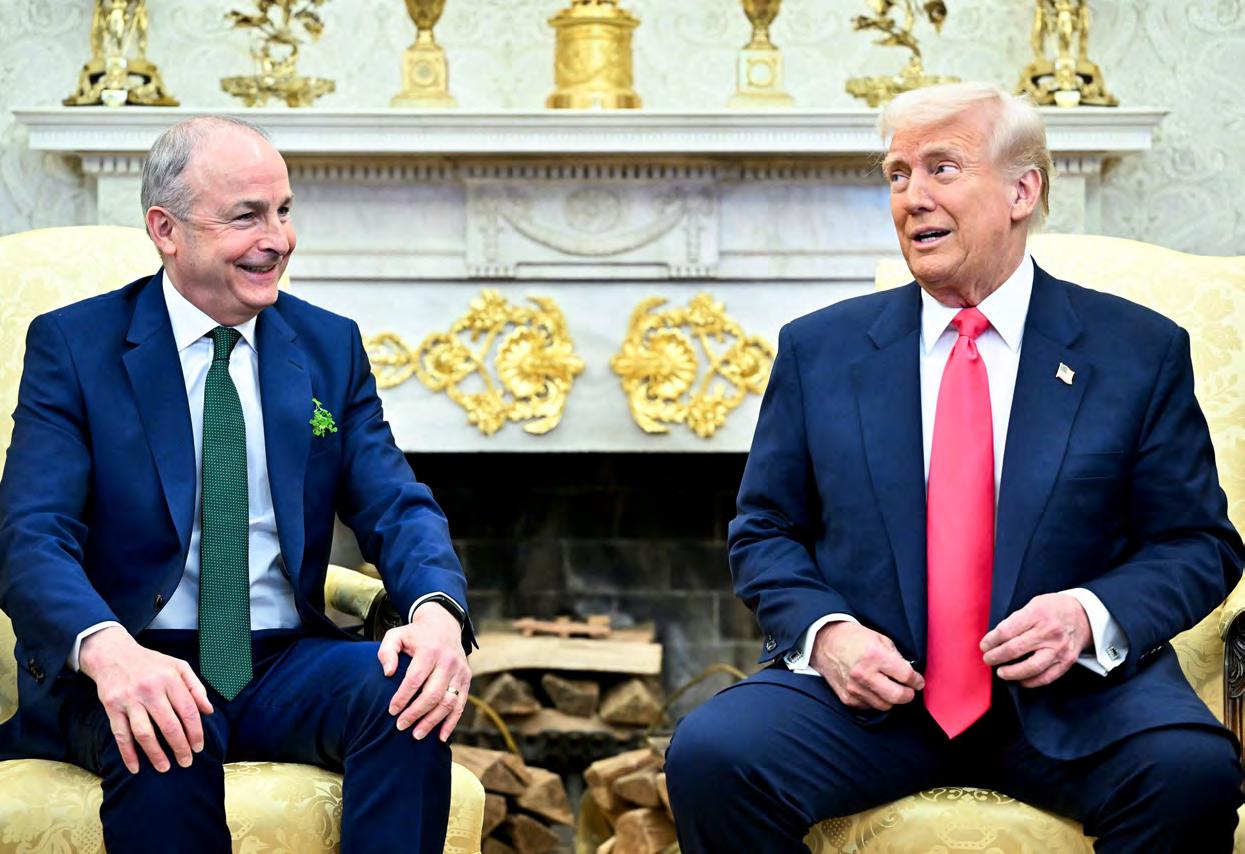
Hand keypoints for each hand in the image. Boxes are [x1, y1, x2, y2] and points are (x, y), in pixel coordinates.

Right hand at [77, 626, 213, 773]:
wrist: (114, 654)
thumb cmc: (151, 663)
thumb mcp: (178, 667)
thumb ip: (196, 688)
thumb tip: (208, 711)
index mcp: (171, 678)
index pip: (188, 710)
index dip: (196, 732)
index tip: (198, 747)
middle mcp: (151, 689)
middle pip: (169, 725)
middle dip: (180, 747)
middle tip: (186, 762)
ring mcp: (130, 699)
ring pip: (145, 733)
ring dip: (156, 754)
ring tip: (165, 768)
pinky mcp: (112, 707)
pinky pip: (121, 735)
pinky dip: (128, 754)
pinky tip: (135, 768)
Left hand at [378, 603, 470, 741]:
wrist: (444, 624)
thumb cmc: (416, 634)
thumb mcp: (397, 635)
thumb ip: (387, 651)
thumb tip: (388, 673)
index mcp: (430, 651)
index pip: (415, 679)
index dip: (403, 697)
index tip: (392, 711)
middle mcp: (448, 662)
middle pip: (432, 694)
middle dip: (416, 713)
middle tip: (400, 726)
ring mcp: (460, 671)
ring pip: (448, 702)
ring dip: (432, 721)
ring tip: (416, 735)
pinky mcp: (466, 679)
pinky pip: (460, 704)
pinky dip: (451, 722)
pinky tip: (440, 736)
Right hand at [810, 621, 923, 710]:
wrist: (825, 643)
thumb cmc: (855, 638)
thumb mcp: (880, 639)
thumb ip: (896, 657)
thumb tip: (910, 675)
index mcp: (874, 655)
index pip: (905, 676)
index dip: (916, 680)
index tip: (918, 682)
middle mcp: (864, 674)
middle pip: (897, 696)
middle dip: (908, 695)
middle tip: (909, 690)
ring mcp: (854, 688)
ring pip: (885, 706)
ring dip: (891, 699)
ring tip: (890, 689)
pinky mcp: (847, 698)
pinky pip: (870, 707)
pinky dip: (876, 701)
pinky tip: (874, 690)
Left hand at [981, 593, 1090, 687]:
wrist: (1085, 615)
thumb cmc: (1054, 608)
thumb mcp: (1034, 603)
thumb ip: (1017, 620)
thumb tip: (996, 638)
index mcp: (1037, 614)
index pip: (1006, 631)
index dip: (991, 641)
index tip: (984, 645)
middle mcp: (1048, 633)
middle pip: (1015, 649)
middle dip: (996, 657)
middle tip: (988, 659)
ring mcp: (1059, 649)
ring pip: (1031, 667)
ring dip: (1011, 672)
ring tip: (1001, 672)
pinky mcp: (1067, 662)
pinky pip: (1046, 677)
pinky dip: (1030, 682)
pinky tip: (1020, 680)